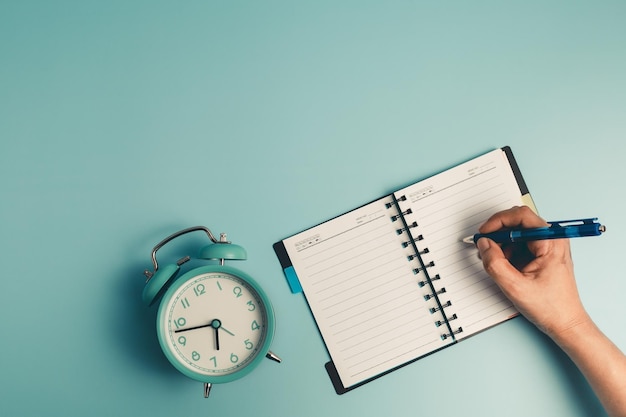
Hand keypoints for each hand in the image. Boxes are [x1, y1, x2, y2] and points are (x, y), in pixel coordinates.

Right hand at [476, 206, 590, 338]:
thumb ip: (494, 263)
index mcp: (550, 242)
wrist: (565, 323)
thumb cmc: (550, 307)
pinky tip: (505, 267)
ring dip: (502, 245)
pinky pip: (520, 244)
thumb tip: (483, 244)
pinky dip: (508, 252)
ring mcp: (548, 246)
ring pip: (517, 234)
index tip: (484, 233)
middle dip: (498, 234)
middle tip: (485, 247)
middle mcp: (552, 239)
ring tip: (496, 262)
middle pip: (518, 223)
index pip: (521, 216)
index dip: (498, 221)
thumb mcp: (514, 286)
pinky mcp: (543, 254)